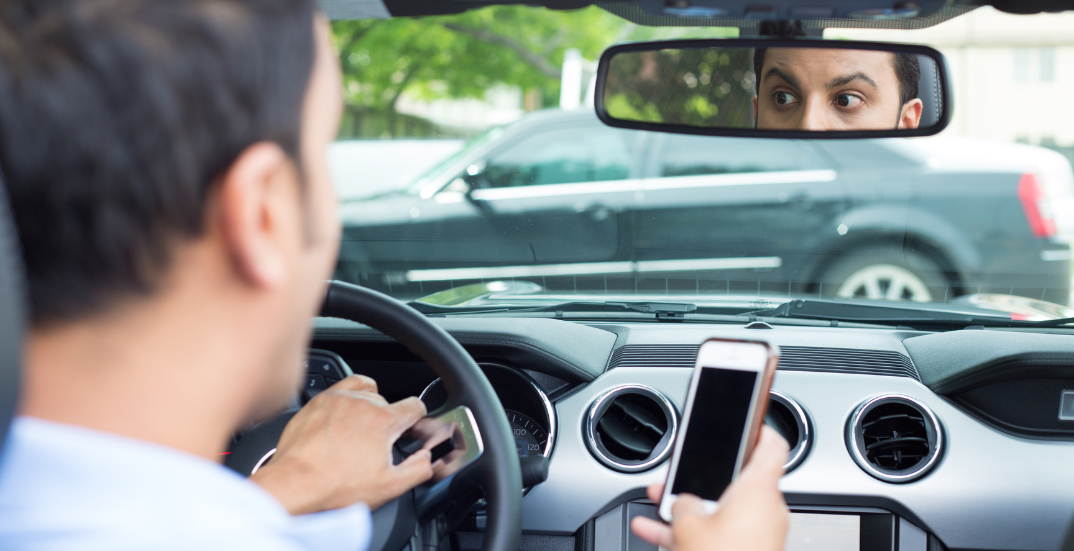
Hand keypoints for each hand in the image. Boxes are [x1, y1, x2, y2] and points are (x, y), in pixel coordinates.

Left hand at [250, 375, 433, 513]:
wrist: (295, 484)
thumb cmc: (335, 486)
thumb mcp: (389, 487)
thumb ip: (419, 469)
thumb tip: (427, 458)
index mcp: (384, 421)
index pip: (415, 405)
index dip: (418, 418)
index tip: (412, 426)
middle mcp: (363, 403)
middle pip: (389, 402)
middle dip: (388, 420)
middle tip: (377, 444)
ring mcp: (339, 399)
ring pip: (367, 391)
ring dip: (369, 406)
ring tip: (361, 428)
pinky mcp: (318, 400)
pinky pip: (343, 386)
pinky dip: (349, 395)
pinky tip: (344, 414)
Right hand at [631, 426, 789, 550]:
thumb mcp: (690, 524)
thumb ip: (682, 503)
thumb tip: (681, 503)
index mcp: (759, 490)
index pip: (772, 445)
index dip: (759, 428)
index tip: (747, 419)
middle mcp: (765, 510)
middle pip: (735, 480)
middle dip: (703, 477)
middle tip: (681, 473)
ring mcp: (759, 534)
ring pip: (720, 510)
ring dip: (692, 507)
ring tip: (660, 505)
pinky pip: (717, 534)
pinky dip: (693, 531)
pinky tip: (657, 531)